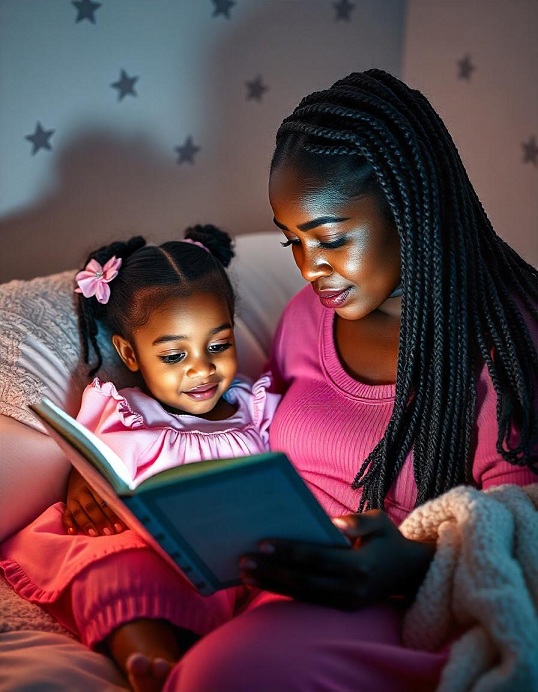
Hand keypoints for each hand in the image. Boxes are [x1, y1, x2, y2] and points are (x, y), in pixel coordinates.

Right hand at [62, 468, 126, 536]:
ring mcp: (73, 496)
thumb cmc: (105, 476)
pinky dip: (68, 523)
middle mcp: (83, 489)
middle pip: (92, 507)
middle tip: (110, 532)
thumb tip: (133, 505)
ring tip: (95, 534)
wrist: (86, 464)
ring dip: (87, 524)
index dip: (113, 513)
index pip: (105, 500)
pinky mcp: (68, 502)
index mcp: (96, 482)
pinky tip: (72, 532)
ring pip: (79, 512)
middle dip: (101, 521)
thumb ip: (118, 490)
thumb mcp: (110, 478)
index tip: (120, 526)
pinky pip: (66, 514)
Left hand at [239, 510, 434, 610]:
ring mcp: (345, 601)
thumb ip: (358, 521)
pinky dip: (283, 591)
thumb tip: (333, 524)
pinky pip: (307, 600)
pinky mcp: (341, 607)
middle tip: (243, 561)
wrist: (409, 572)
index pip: (315, 558)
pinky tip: (264, 582)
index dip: (288, 551)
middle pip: (302, 580)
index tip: (262, 543)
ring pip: (301, 594)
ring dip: (271, 584)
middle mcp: (350, 588)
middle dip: (271, 570)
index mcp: (359, 564)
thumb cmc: (389, 539)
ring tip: (245, 575)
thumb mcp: (380, 522)